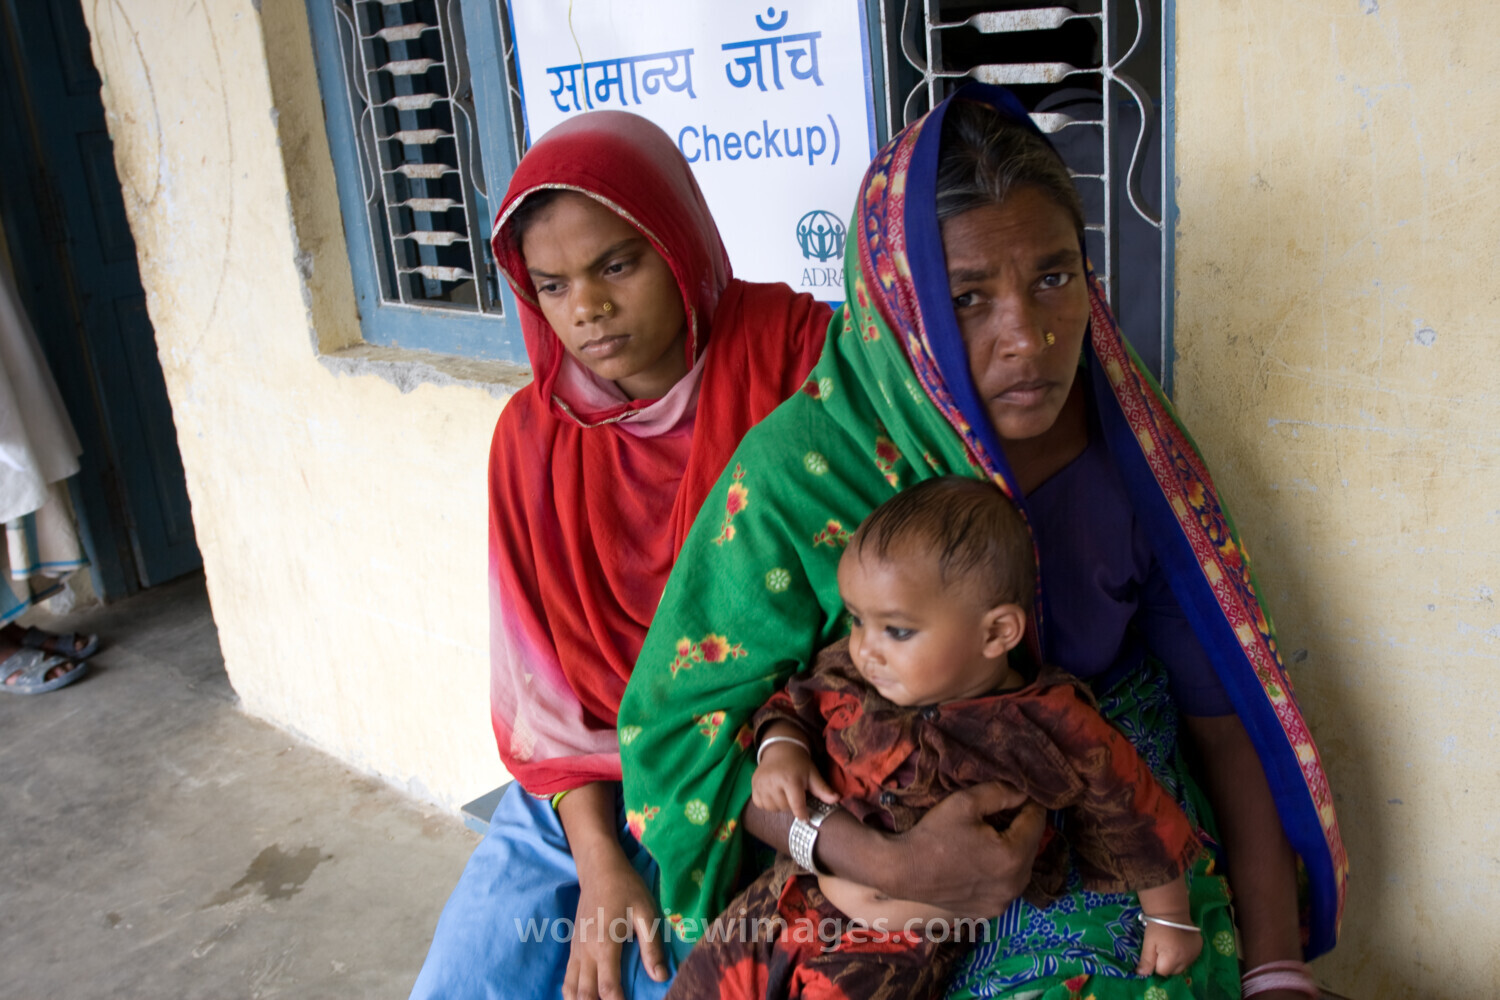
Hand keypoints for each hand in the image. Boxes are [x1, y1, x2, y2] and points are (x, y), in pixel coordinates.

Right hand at [564, 855, 668, 999]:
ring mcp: (576, 950)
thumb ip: (651, 947)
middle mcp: (586, 952)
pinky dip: (574, 994)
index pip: (608, 988)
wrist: (598, 868)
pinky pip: (567, 979)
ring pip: (570, 990)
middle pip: (585, 995)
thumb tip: (660, 977)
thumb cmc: (626, 887)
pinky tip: (585, 998)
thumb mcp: (646, 913)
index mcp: (605, 945)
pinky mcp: (573, 948)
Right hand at [752, 741, 838, 820]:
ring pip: (771, 808)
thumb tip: (837, 799)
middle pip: (784, 808)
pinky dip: (767, 803)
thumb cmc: (799, 764)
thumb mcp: (812, 774)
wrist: (781, 748)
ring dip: (779, 805)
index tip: (805, 817)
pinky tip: (773, 794)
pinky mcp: (753, 785)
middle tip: (794, 795)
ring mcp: (761, 783)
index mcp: (790, 779)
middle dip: (791, 805)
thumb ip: (823, 789)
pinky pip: (760, 804)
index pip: (796, 806)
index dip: (802, 814)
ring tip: (784, 794)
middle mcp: (773, 782)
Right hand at [886, 781, 1044, 917]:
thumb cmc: (933, 834)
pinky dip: (1001, 873)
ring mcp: (1003, 903)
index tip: (1019, 795)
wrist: (902, 871)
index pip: (1036, 822)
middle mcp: (1015, 885)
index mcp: (1013, 856)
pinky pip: (1006, 887)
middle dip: (1021, 828)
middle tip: (1003, 814)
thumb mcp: (966, 802)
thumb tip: (1024, 793)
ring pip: (1021, 869)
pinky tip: (982, 862)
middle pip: (1032, 847)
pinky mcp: (989, 913)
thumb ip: (1001, 793)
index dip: (1029, 804)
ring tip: (992, 838)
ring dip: (1014, 852)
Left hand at [1136, 920, 1201, 976]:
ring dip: (1176, 961)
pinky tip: (1179, 946)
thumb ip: (1146, 961)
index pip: (1162, 972)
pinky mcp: (1199, 949)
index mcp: (1173, 958)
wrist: (1172, 910)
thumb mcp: (1148, 943)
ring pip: (1182, 967)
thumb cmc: (1157, 927)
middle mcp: (1186, 959)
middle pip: (1173, 972)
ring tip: (1170, 947)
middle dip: (1166, 964)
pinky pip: (1190, 959)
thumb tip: (1141, 974)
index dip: (1156, 964)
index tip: (1154, 952)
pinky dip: (1184, 956)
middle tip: (1161, 949)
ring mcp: (1195, 954)